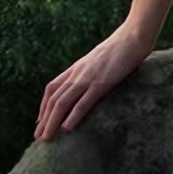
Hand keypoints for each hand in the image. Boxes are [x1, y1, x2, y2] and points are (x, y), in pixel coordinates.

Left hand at [33, 22, 151, 141]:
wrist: (134, 35)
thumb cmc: (123, 46)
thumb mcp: (101, 58)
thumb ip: (92, 69)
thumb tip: (91, 81)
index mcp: (77, 67)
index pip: (52, 88)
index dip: (44, 106)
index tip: (40, 121)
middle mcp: (78, 73)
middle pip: (54, 99)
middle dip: (44, 119)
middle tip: (38, 137)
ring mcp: (88, 78)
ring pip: (63, 103)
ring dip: (52, 122)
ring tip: (46, 138)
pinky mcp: (102, 82)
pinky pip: (83, 102)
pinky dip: (73, 116)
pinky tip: (67, 128)